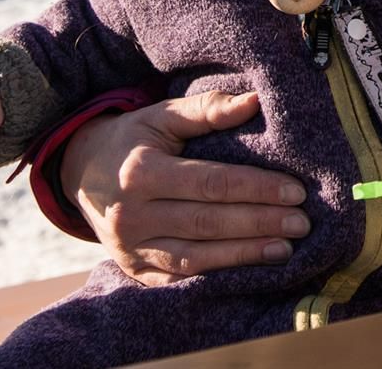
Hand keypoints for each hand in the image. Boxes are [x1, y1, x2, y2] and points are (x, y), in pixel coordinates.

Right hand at [61, 91, 309, 285]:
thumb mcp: (161, 115)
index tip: (296, 191)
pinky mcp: (135, 272)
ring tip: (285, 249)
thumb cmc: (132, 140)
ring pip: (196, 258)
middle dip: (260, 223)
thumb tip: (254, 101)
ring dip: (244, 255)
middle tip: (301, 223)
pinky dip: (218, 277)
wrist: (80, 173)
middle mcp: (132, 216)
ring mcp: (132, 250)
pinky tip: (251, 271)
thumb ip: (207, 109)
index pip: (211, 183)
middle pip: (207, 223)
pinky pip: (181, 280)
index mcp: (141, 173)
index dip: (256, 188)